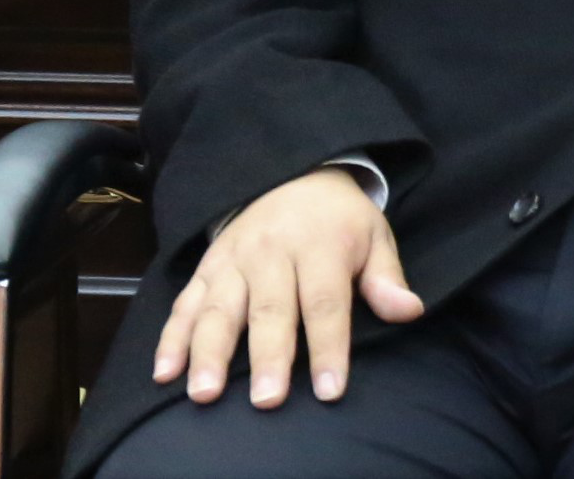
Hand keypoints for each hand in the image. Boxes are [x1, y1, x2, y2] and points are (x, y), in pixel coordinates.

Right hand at [152, 168, 423, 407]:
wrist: (296, 172)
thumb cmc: (340, 220)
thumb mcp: (374, 236)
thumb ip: (386, 277)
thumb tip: (409, 311)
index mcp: (319, 245)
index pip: (325, 302)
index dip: (328, 347)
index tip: (329, 391)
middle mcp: (272, 251)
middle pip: (270, 309)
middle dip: (268, 356)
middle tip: (267, 400)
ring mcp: (234, 259)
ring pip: (218, 308)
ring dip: (209, 352)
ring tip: (204, 393)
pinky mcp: (208, 266)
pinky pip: (185, 302)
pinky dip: (171, 337)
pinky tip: (164, 372)